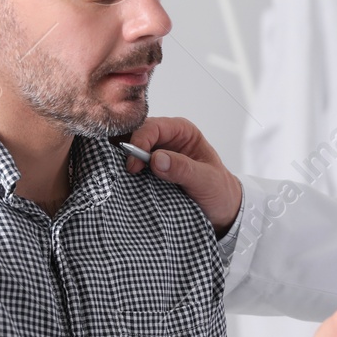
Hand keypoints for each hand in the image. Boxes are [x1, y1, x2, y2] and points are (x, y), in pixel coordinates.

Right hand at [124, 117, 242, 234]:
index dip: (139, 142)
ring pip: (129, 149)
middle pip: (136, 134)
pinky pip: (131, 165)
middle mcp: (167, 139)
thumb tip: (157, 159)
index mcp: (183, 132)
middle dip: (124, 149)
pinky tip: (119, 180)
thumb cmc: (219, 190)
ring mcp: (156, 154)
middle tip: (117, 168)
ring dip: (120, 160)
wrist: (222, 209)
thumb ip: (184, 169)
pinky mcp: (149, 170)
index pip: (153, 127)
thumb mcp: (206, 180)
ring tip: (114, 174)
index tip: (134, 165)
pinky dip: (122, 171)